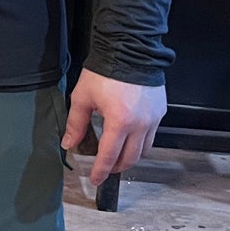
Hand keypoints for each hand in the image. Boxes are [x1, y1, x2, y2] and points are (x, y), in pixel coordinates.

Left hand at [62, 68, 166, 186]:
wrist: (129, 50)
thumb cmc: (104, 72)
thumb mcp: (83, 97)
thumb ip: (76, 123)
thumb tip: (69, 144)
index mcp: (119, 122)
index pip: (109, 156)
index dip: (101, 171)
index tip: (95, 179)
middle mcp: (140, 125)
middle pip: (130, 158)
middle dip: (116, 167)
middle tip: (105, 169)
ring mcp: (153, 119)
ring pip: (144, 150)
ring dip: (130, 157)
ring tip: (116, 156)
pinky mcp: (160, 112)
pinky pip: (152, 136)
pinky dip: (140, 143)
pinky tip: (129, 138)